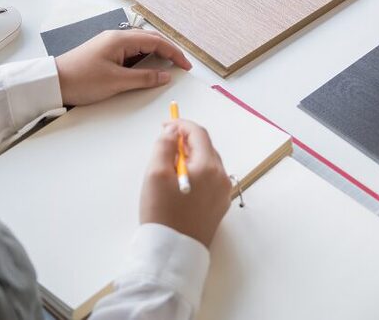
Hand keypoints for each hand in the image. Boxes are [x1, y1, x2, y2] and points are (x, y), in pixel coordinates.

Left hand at [55, 29, 191, 106]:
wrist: (52, 83)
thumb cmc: (81, 80)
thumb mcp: (116, 82)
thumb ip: (144, 78)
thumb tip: (165, 76)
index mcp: (120, 40)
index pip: (156, 41)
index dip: (174, 52)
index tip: (185, 65)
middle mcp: (116, 37)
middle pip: (150, 39)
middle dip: (168, 51)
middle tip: (180, 65)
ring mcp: (109, 44)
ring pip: (140, 45)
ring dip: (155, 54)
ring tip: (167, 67)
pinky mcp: (104, 52)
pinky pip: (130, 52)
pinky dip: (143, 59)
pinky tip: (146, 68)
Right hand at [140, 120, 231, 246]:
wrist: (173, 252)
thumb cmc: (162, 213)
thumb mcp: (155, 174)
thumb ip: (164, 146)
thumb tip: (173, 132)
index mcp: (209, 167)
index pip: (199, 134)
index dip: (181, 125)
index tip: (166, 125)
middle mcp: (222, 178)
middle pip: (206, 148)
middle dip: (186, 143)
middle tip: (165, 147)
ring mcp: (223, 193)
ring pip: (208, 164)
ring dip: (191, 159)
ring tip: (169, 167)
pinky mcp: (219, 207)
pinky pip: (209, 181)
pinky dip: (196, 175)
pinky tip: (180, 184)